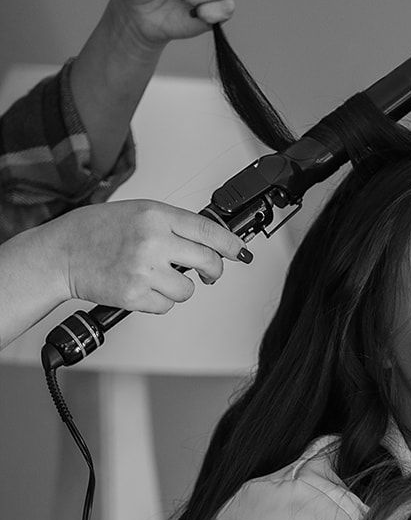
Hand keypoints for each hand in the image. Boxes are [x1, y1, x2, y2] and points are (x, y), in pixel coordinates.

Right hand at [52, 200, 248, 311]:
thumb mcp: (137, 213)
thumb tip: (208, 242)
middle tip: (208, 273)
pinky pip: (166, 306)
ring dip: (179, 289)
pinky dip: (158, 302)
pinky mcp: (135, 295)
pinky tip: (141, 288)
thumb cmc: (96, 231)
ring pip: (188, 290)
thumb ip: (172, 225)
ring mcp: (144, 269)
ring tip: (156, 277)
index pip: (208, 230)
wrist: (61, 253)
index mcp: (155, 215)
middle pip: (208, 262)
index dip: (231, 244)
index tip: (239, 252)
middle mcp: (152, 240)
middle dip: (213, 271)